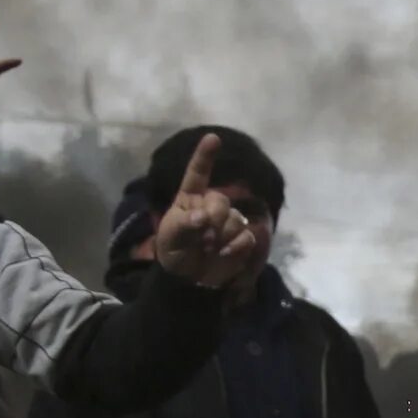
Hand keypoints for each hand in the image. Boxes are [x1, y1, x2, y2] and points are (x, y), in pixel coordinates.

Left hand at [151, 132, 269, 288]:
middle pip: (221, 200)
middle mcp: (212, 205)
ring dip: (222, 237)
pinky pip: (247, 236)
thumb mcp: (170, 237)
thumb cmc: (174, 251)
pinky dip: (236, 247)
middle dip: (214, 217)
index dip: (205, 156)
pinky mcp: (242, 239)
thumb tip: (202, 217)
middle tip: (203, 237)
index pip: (197, 174)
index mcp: (190, 198)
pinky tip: (224, 254)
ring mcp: (228, 222)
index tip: (213, 139)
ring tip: (208, 249)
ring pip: (235, 220)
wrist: (189, 279)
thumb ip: (184, 224)